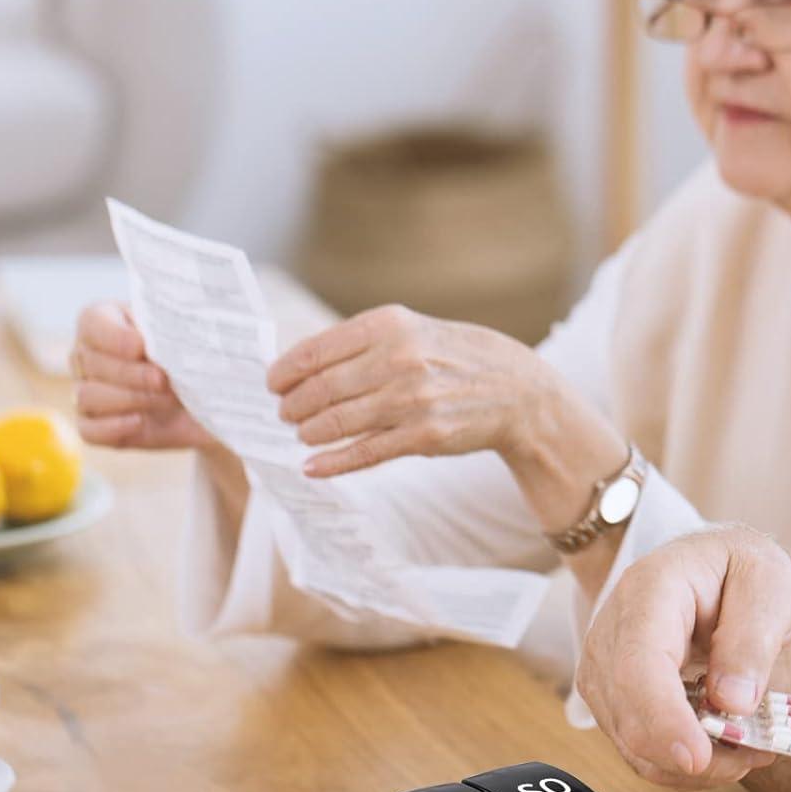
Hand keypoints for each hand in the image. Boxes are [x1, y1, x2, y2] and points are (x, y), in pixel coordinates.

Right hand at [72, 303, 215, 449]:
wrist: (207, 399)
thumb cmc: (192, 356)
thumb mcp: (187, 335)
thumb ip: (171, 328)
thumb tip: (168, 333)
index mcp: (105, 321)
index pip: (92, 323)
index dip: (115, 337)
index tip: (142, 347)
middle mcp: (87, 356)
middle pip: (93, 363)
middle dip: (134, 374)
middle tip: (165, 379)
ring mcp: (86, 392)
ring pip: (89, 396)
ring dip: (132, 399)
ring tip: (168, 399)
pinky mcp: (95, 427)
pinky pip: (89, 430)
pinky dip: (114, 427)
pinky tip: (140, 421)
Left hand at [267, 305, 570, 477]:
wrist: (517, 391)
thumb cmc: (456, 357)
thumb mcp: (413, 330)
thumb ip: (363, 343)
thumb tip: (302, 365)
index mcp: (390, 325)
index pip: (315, 351)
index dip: (285, 372)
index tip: (273, 384)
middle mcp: (399, 359)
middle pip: (320, 389)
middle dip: (293, 406)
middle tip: (285, 414)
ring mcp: (411, 400)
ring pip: (337, 422)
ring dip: (309, 432)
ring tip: (302, 434)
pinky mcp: (423, 436)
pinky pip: (364, 453)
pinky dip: (331, 463)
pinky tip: (312, 466)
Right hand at [577, 526, 790, 788]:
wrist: (716, 568)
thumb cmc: (741, 569)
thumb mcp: (768, 586)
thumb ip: (752, 640)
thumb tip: (733, 703)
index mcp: (649, 589)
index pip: (638, 662)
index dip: (662, 717)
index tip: (698, 757)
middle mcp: (611, 629)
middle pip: (628, 712)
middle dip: (690, 753)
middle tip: (755, 754)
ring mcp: (603, 666)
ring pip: (631, 741)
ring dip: (691, 765)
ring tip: (749, 750)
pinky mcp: (611, 696)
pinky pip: (637, 747)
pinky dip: (681, 765)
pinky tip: (724, 750)